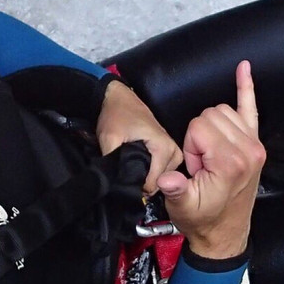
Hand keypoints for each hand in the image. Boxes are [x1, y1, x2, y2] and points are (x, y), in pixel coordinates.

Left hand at [96, 79, 183, 195]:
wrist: (120, 97)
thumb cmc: (116, 115)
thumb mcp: (109, 139)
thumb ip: (113, 164)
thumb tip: (115, 184)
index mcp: (163, 147)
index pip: (154, 183)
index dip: (137, 186)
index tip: (124, 180)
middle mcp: (173, 150)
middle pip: (160, 182)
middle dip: (142, 182)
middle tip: (125, 174)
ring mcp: (173, 149)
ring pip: (162, 177)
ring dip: (146, 177)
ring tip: (131, 169)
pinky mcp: (169, 149)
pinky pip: (163, 170)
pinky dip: (151, 172)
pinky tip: (139, 167)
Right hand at [156, 61, 264, 258]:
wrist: (224, 234)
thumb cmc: (204, 219)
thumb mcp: (183, 207)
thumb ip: (175, 188)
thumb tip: (166, 177)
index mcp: (231, 161)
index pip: (199, 125)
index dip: (190, 145)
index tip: (195, 168)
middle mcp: (248, 149)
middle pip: (211, 114)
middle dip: (198, 137)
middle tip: (201, 166)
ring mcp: (254, 145)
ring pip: (223, 110)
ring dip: (210, 129)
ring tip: (209, 159)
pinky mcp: (255, 143)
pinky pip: (251, 108)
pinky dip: (246, 88)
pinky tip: (243, 68)